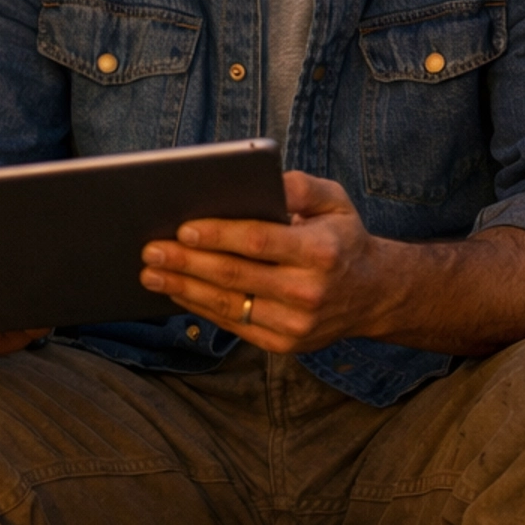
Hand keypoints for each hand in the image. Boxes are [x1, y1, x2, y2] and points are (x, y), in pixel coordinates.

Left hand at [141, 171, 389, 354]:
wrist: (373, 294)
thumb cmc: (342, 238)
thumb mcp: (335, 201)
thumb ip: (302, 186)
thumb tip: (267, 180)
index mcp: (321, 252)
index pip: (259, 242)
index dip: (218, 236)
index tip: (182, 229)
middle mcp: (309, 292)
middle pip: (235, 275)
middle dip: (187, 263)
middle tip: (151, 251)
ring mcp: (296, 324)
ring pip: (229, 304)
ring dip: (184, 289)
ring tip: (151, 274)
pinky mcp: (284, 344)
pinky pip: (234, 325)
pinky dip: (201, 308)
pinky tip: (178, 292)